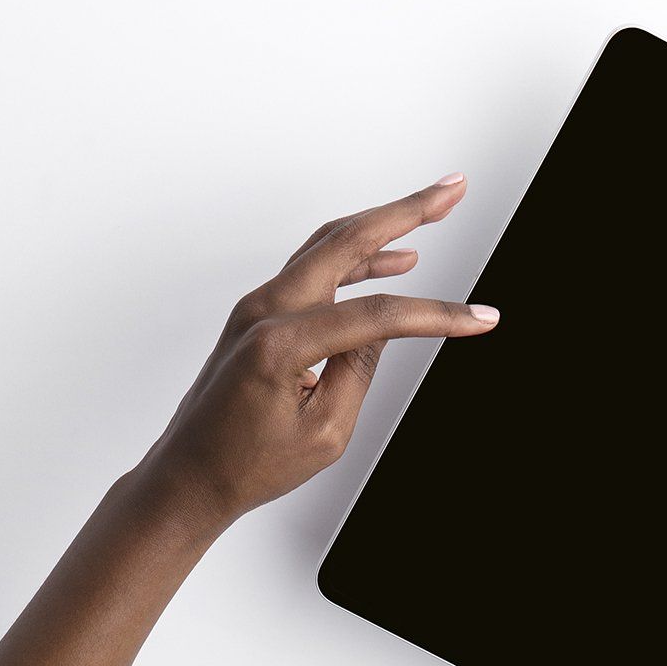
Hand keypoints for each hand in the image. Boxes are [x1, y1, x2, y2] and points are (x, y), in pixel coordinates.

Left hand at [141, 174, 497, 539]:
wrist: (187, 477)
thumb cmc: (246, 466)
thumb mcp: (325, 431)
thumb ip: (361, 369)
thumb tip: (386, 325)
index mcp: (280, 343)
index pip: (376, 315)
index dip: (437, 315)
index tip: (479, 318)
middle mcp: (264, 310)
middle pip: (348, 240)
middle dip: (407, 210)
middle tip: (452, 188)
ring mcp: (257, 305)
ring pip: (330, 245)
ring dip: (384, 223)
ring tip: (433, 208)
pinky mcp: (260, 311)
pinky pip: (315, 267)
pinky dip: (357, 256)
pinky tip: (394, 256)